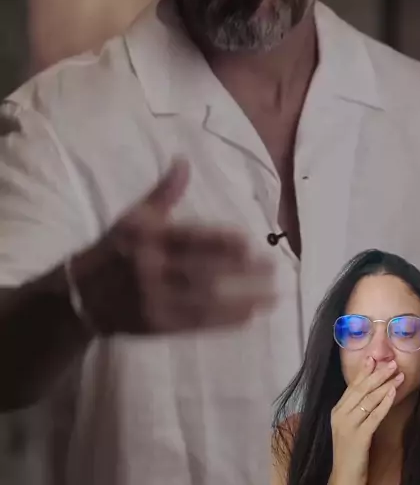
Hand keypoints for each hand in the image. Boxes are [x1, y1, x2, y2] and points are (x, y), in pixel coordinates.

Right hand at [71, 158, 276, 334]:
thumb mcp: (132, 216)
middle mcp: (151, 269)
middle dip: (240, 272)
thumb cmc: (113, 249)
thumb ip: (164, 193)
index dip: (219, 242)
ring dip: (241, 299)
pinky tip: (249, 316)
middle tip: (272, 267)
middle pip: (202, 271)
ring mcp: (155, 301)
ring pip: (204, 301)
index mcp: (147, 238)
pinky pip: (196, 324)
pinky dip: (224, 320)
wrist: (80, 296)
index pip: (189, 239)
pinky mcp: (159, 326)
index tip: (249, 241)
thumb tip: (184, 161)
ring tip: (272, 295)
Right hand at [329, 356, 404, 484]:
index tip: (374, 357)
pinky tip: (392, 394)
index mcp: (337, 410)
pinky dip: (384, 403)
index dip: (364, 371)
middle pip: (361, 389)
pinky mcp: (358, 437)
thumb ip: (355, 410)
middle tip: (392, 363)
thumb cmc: (350, 452)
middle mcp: (340, 414)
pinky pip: (374, 416)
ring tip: (398, 375)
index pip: (352, 386)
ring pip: (368, 400)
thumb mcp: (349, 426)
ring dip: (385, 385)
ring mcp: (348, 425)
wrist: (344, 476)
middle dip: (378, 374)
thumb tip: (370, 391)